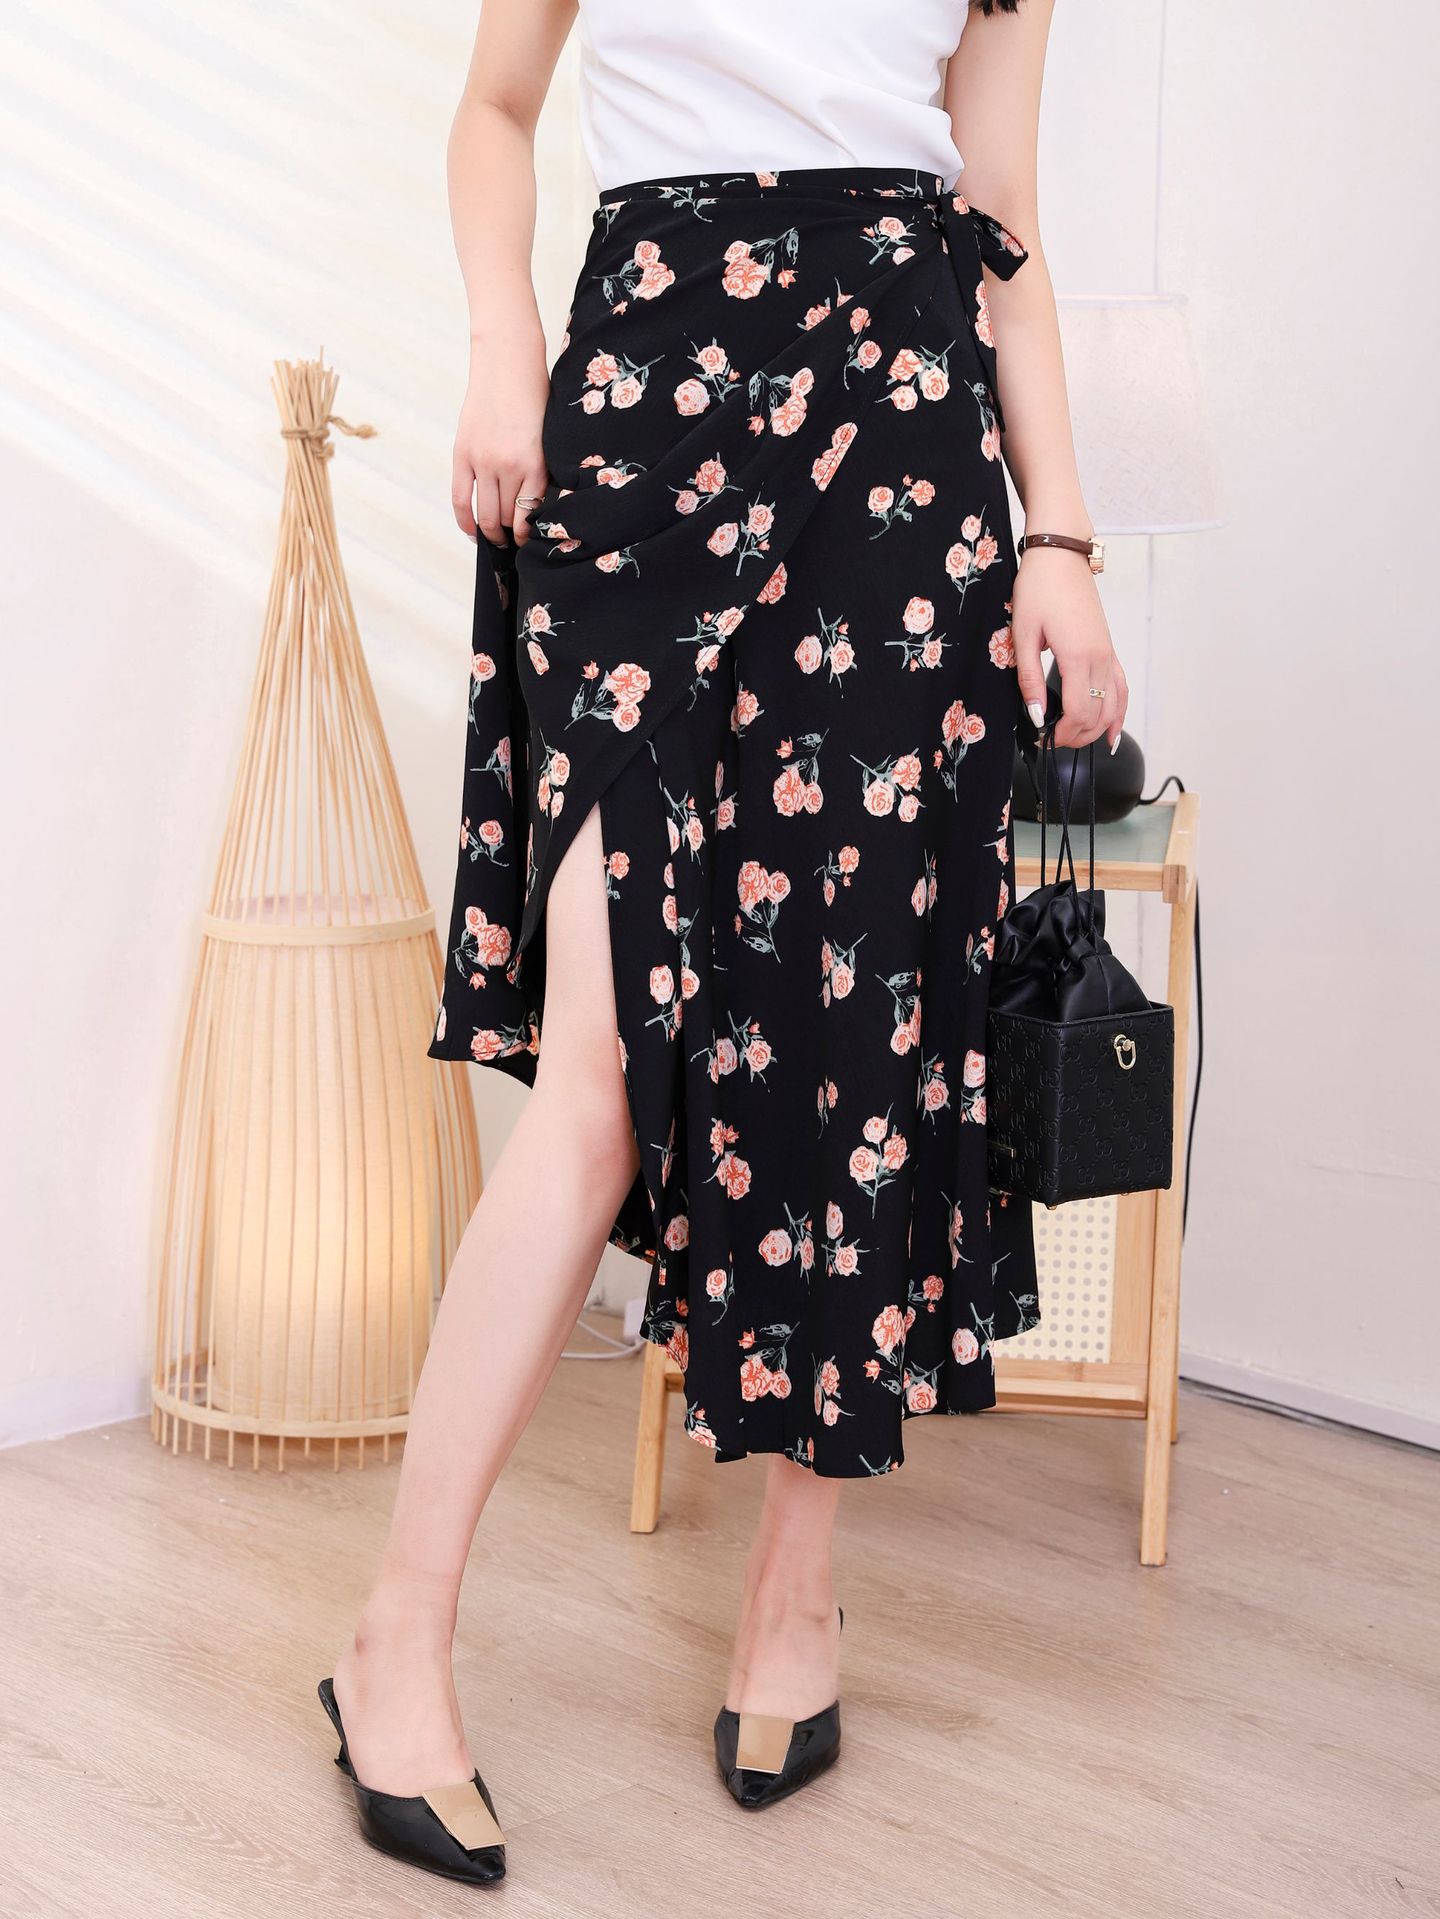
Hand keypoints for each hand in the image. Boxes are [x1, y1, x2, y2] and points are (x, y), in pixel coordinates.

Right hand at [452, 332, 551, 545]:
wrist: (508, 363)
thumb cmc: (535, 398)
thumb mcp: (549, 439)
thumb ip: (542, 472)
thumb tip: (536, 509)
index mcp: (536, 465)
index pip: (528, 515)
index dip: (527, 535)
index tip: (528, 542)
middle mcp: (509, 467)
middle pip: (505, 519)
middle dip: (508, 537)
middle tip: (511, 544)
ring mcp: (483, 461)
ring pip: (484, 514)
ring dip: (490, 532)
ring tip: (495, 539)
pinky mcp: (462, 454)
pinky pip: (460, 499)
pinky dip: (465, 521)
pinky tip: (472, 532)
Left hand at [1011, 548, 1127, 750]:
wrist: (1060, 556)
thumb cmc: (1038, 588)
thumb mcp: (1023, 635)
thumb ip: (1028, 679)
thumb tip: (1036, 715)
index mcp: (1078, 656)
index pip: (1079, 713)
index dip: (1063, 734)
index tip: (1043, 739)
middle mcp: (1100, 658)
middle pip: (1099, 714)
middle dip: (1077, 736)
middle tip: (1052, 741)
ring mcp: (1108, 653)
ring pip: (1114, 704)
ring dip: (1097, 728)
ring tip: (1077, 740)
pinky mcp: (1108, 648)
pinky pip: (1121, 686)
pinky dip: (1119, 711)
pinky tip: (1113, 729)